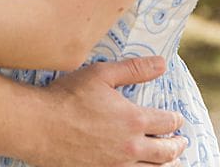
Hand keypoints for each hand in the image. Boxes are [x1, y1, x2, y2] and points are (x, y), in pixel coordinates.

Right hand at [35, 57, 186, 166]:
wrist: (37, 126)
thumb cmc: (67, 97)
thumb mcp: (102, 74)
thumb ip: (135, 69)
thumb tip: (162, 63)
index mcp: (133, 120)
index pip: (166, 122)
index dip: (175, 121)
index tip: (178, 120)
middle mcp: (129, 146)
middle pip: (165, 152)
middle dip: (176, 147)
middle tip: (182, 144)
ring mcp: (114, 166)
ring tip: (173, 165)